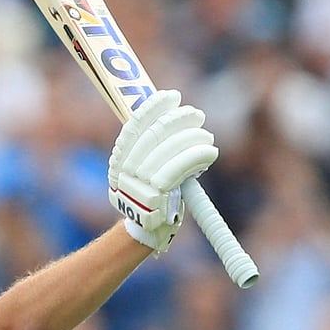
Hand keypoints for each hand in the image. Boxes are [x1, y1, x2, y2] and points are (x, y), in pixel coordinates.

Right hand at [108, 90, 217, 252]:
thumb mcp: (144, 169)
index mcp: (119, 158)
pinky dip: (197, 155)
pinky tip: (209, 151)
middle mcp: (125, 168)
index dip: (155, 106)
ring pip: (169, 148)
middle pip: (154, 133)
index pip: (135, 124)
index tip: (173, 96)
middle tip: (196, 114)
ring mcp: (138, 183)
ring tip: (206, 136)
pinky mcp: (156, 196)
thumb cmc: (152, 195)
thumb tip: (173, 115)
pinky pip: (179, 167)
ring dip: (192, 137)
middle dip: (178, 119)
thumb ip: (153, 146)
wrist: (147, 232)